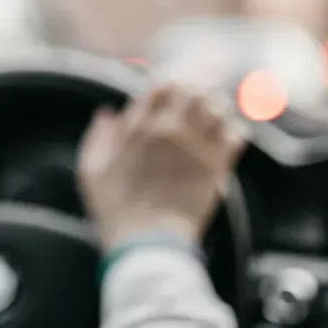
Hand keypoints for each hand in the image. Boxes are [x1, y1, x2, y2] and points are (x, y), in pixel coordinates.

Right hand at [77, 83, 246, 247]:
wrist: (147, 243)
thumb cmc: (115, 209)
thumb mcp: (91, 171)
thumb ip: (98, 137)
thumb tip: (107, 113)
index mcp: (140, 126)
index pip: (162, 85)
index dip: (168, 87)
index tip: (169, 95)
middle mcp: (171, 129)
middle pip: (194, 90)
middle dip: (195, 93)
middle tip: (195, 103)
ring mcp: (197, 147)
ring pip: (218, 107)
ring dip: (216, 109)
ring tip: (212, 118)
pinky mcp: (217, 167)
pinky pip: (237, 134)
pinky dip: (233, 132)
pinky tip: (227, 140)